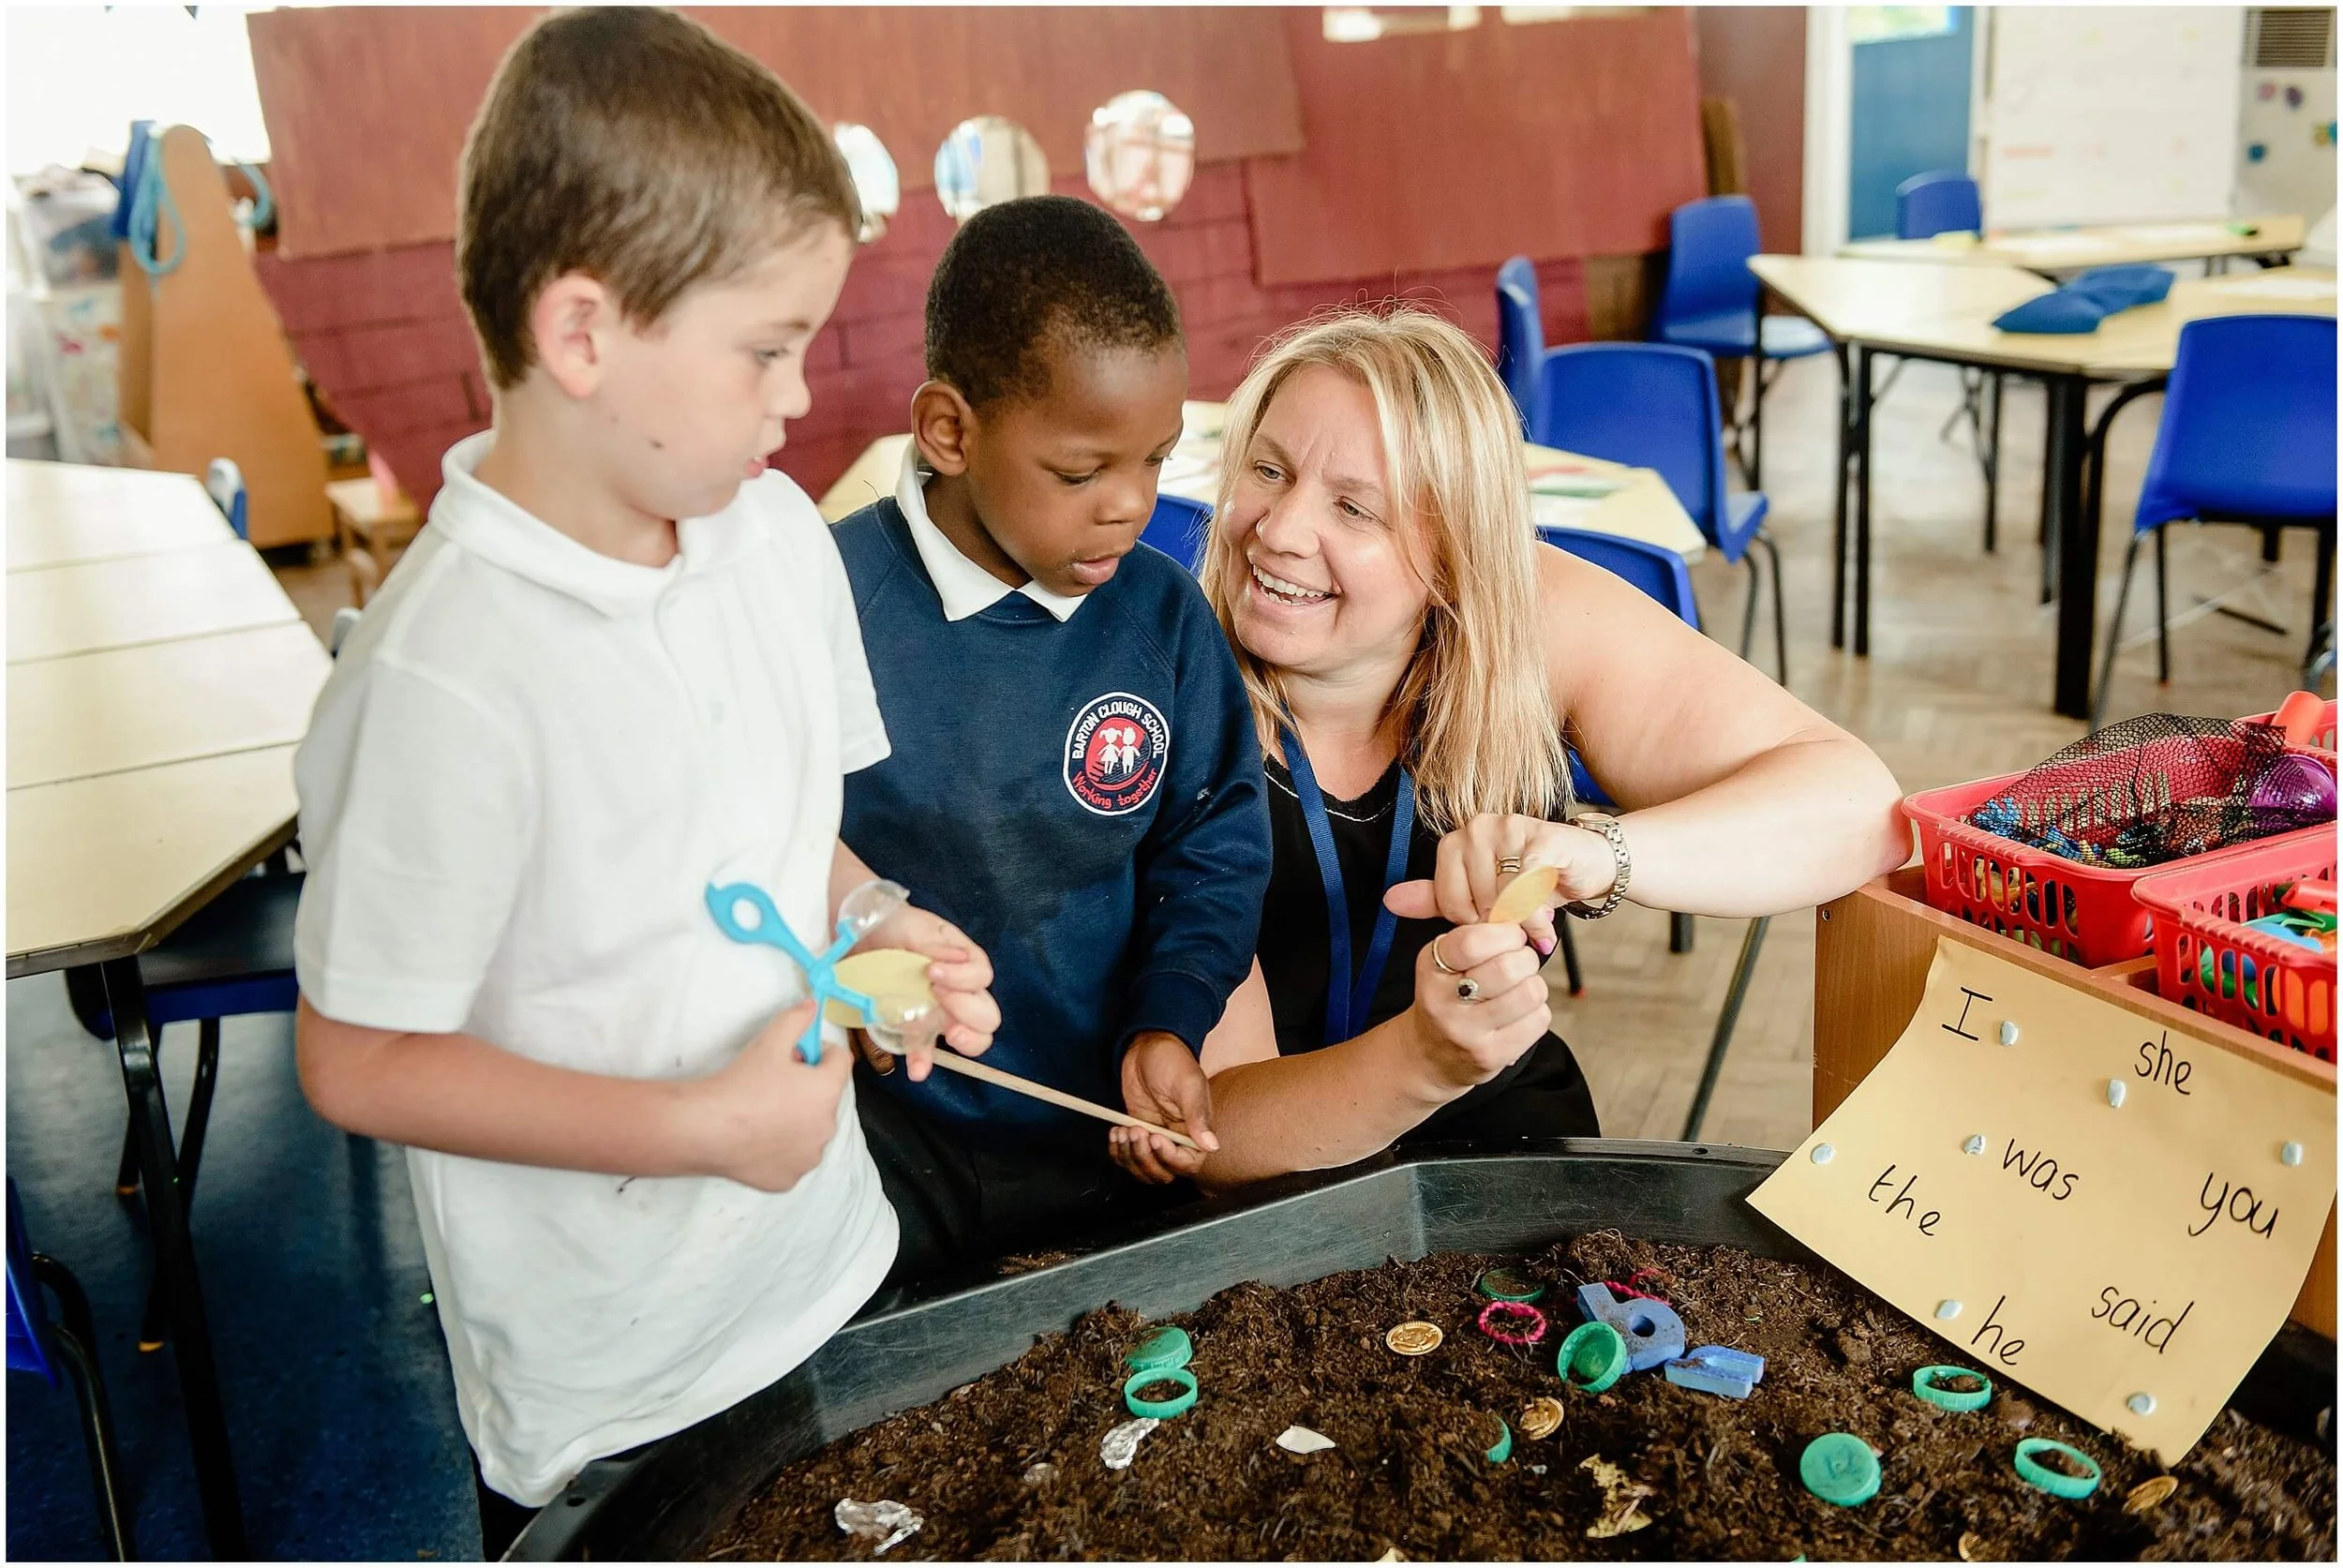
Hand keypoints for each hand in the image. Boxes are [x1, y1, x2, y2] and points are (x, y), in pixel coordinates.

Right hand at [685, 1001, 853, 1191]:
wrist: (707, 1128)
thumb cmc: (742, 1082)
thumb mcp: (770, 1041)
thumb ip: (796, 1019)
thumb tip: (812, 1004)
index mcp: (827, 1090)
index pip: (841, 1061)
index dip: (819, 1053)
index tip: (796, 1056)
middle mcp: (827, 1126)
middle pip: (825, 1098)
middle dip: (807, 1088)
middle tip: (773, 1084)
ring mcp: (809, 1156)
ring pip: (811, 1131)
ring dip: (797, 1121)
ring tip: (762, 1114)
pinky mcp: (789, 1179)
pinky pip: (792, 1159)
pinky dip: (781, 1151)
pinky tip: (756, 1141)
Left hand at [858, 904, 999, 1080]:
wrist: (861, 934)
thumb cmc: (896, 926)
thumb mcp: (916, 928)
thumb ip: (936, 945)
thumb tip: (959, 959)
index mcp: (965, 962)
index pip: (981, 977)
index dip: (962, 978)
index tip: (933, 971)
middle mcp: (960, 991)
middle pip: (987, 1014)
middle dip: (969, 1011)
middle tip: (940, 997)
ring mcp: (941, 1013)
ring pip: (973, 1037)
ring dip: (967, 1040)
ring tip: (950, 1036)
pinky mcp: (916, 1028)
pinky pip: (926, 1050)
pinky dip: (924, 1061)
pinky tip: (916, 1070)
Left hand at [1109, 1031, 1220, 1184]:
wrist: (1147, 1045)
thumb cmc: (1172, 1059)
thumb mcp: (1187, 1083)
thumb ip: (1198, 1114)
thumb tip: (1211, 1145)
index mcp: (1196, 1131)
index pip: (1187, 1163)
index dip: (1169, 1158)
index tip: (1156, 1137)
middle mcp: (1177, 1139)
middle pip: (1164, 1173)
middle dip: (1146, 1159)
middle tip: (1137, 1131)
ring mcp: (1156, 1137)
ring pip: (1144, 1169)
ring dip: (1130, 1157)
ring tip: (1123, 1131)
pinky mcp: (1137, 1133)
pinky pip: (1128, 1157)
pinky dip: (1118, 1152)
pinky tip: (1116, 1132)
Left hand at [1384, 813, 1618, 955]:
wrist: (1584, 865)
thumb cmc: (1531, 883)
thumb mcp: (1480, 895)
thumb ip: (1436, 899)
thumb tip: (1389, 901)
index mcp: (1456, 841)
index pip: (1448, 899)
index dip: (1472, 922)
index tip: (1491, 922)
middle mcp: (1477, 827)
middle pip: (1475, 900)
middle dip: (1499, 923)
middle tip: (1518, 924)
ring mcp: (1508, 826)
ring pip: (1499, 895)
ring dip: (1520, 921)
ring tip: (1533, 923)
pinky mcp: (1540, 836)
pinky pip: (1526, 886)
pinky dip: (1535, 911)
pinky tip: (1543, 921)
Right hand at [1404, 921, 1550, 1090]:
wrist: (1430, 1054)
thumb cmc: (1449, 997)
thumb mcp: (1447, 961)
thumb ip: (1477, 935)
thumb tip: (1522, 911)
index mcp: (1431, 968)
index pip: (1472, 942)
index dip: (1505, 934)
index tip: (1511, 937)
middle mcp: (1443, 1002)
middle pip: (1508, 968)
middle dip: (1525, 959)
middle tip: (1519, 964)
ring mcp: (1466, 1033)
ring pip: (1530, 993)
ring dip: (1534, 986)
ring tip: (1519, 990)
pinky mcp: (1490, 1055)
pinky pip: (1538, 1020)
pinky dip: (1536, 1012)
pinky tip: (1518, 1015)